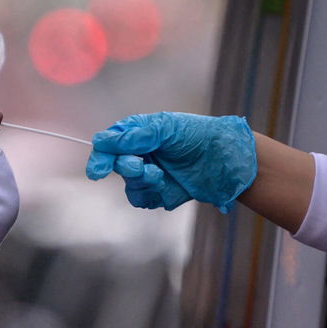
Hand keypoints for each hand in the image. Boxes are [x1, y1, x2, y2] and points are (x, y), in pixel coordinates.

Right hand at [86, 112, 257, 211]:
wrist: (227, 159)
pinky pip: (144, 200)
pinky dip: (151, 195)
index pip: (109, 145)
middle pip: (116, 166)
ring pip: (129, 186)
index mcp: (139, 133)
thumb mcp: (166, 127)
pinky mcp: (162, 193)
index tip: (99, 170)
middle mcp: (142, 154)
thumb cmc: (199, 135)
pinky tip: (165, 187)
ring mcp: (151, 174)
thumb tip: (103, 142)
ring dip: (140, 182)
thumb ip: (135, 136)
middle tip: (140, 167)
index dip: (101, 157)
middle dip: (126, 168)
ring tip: (159, 176)